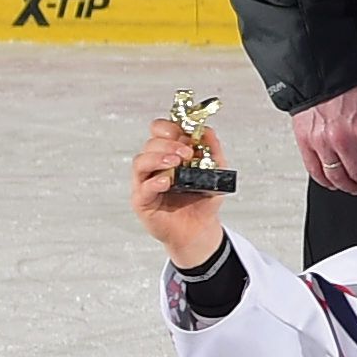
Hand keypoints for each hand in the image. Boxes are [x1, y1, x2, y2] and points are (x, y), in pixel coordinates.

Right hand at [130, 121, 232, 265]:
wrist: (199, 229)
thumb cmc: (202, 200)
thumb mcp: (215, 173)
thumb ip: (213, 152)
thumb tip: (208, 131)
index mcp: (169, 153)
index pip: (159, 131)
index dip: (169, 128)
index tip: (185, 132)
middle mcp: (154, 165)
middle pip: (151, 143)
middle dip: (169, 144)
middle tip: (186, 153)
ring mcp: (145, 182)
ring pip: (141, 162)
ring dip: (158, 158)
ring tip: (176, 163)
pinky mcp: (142, 200)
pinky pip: (143, 187)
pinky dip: (154, 182)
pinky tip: (167, 181)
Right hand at [289, 80, 356, 197]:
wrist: (324, 78)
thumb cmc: (354, 91)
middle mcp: (343, 139)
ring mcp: (322, 143)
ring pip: (337, 177)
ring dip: (348, 186)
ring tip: (355, 185)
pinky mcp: (305, 143)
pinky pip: (315, 171)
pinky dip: (325, 181)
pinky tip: (333, 182)